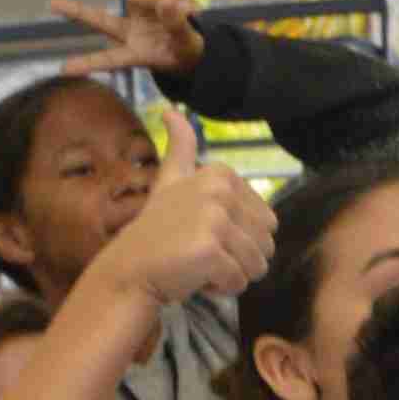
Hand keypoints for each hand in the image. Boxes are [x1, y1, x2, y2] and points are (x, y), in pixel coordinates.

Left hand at [47, 0, 210, 79]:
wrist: (197, 41)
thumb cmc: (189, 52)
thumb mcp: (188, 45)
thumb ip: (177, 25)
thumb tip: (167, 3)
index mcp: (136, 53)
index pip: (109, 59)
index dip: (87, 63)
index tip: (63, 70)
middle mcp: (128, 34)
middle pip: (99, 21)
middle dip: (77, 11)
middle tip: (52, 3)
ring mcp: (134, 17)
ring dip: (158, 0)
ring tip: (183, 12)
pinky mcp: (144, 2)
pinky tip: (178, 6)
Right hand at [97, 137, 277, 314]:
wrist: (129, 270)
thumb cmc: (157, 232)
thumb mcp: (171, 182)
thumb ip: (181, 150)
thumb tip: (171, 111)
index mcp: (221, 175)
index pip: (268, 222)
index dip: (241, 238)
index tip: (205, 233)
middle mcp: (220, 191)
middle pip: (266, 244)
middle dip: (240, 259)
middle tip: (202, 252)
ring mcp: (214, 219)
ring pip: (257, 265)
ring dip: (232, 275)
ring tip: (199, 264)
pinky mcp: (209, 250)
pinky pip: (239, 281)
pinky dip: (221, 288)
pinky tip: (194, 277)